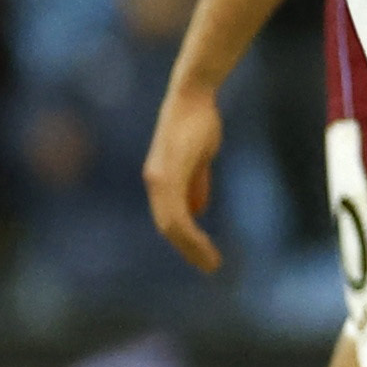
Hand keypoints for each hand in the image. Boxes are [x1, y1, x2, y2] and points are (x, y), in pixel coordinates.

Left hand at [143, 86, 226, 274]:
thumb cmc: (198, 122)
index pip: (169, 218)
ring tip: (211, 263)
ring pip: (171, 225)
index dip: (186, 239)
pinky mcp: (167, 176)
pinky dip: (191, 234)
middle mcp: (155, 183)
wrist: (192, 98)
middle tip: (210, 267)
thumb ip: (196, 182)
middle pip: (168, 227)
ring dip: (191, 247)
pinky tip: (205, 244)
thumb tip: (198, 210)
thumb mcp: (200, 157)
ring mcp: (160, 180)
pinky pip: (177, 214)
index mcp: (162, 180)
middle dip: (190, 250)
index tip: (205, 255)